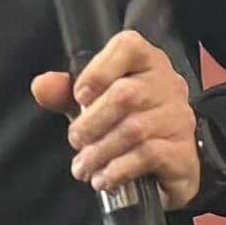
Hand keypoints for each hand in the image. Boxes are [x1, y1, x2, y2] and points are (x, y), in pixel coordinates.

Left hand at [36, 27, 200, 206]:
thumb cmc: (125, 127)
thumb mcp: (91, 106)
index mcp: (146, 63)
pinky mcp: (184, 151)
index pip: (128, 46)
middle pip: (125, 95)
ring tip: (84, 166)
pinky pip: (149, 155)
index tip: (80, 96)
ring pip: (134, 129)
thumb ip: (65, 94)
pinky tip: (104, 178)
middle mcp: (168, 85)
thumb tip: (41, 85)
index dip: (99, 69)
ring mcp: (179, 118)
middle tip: (76, 141)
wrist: (163, 170)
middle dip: (91, 122)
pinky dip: (119, 169)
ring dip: (100, 151)